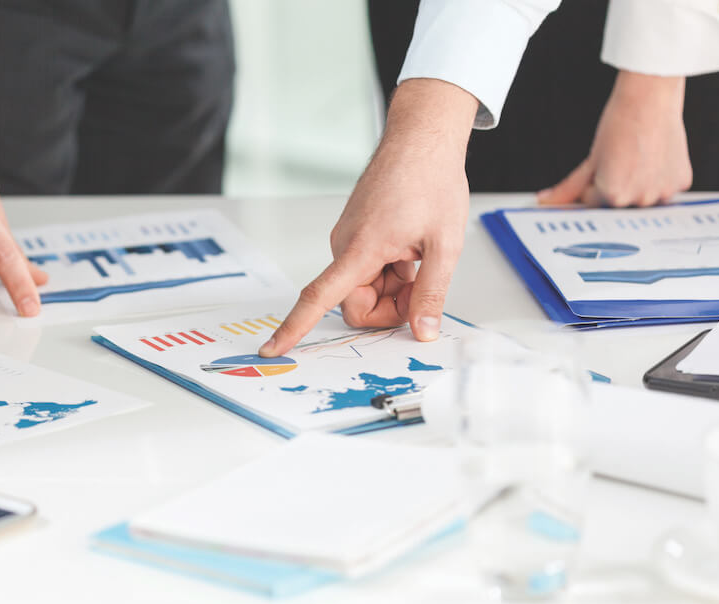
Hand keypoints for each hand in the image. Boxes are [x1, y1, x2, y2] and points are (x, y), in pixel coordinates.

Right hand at [261, 79, 477, 356]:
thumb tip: (422, 332)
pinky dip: (390, 271)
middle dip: (388, 306)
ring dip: (393, 286)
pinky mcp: (355, 234)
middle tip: (421, 284)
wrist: (421, 139)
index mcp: (360, 248)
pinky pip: (366, 270)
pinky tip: (410, 249)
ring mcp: (348, 239)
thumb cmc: (431, 181)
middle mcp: (345, 245)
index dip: (294, 328)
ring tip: (418, 256)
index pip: (318, 297)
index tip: (273, 350)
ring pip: (364, 288)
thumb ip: (432, 293)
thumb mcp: (444, 245)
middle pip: (355, 304)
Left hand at [538, 71, 690, 206]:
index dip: (591, 185)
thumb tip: (546, 201)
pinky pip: (664, 188)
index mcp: (613, 196)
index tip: (597, 168)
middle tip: (619, 159)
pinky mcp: (682, 182)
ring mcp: (664, 192)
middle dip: (614, 186)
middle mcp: (640, 199)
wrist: (650, 99)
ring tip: (636, 158)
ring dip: (637, 185)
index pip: (594, 203)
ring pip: (643, 197)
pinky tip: (654, 158)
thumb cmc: (619, 125)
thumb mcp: (591, 160)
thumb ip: (569, 188)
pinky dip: (659, 178)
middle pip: (619, 203)